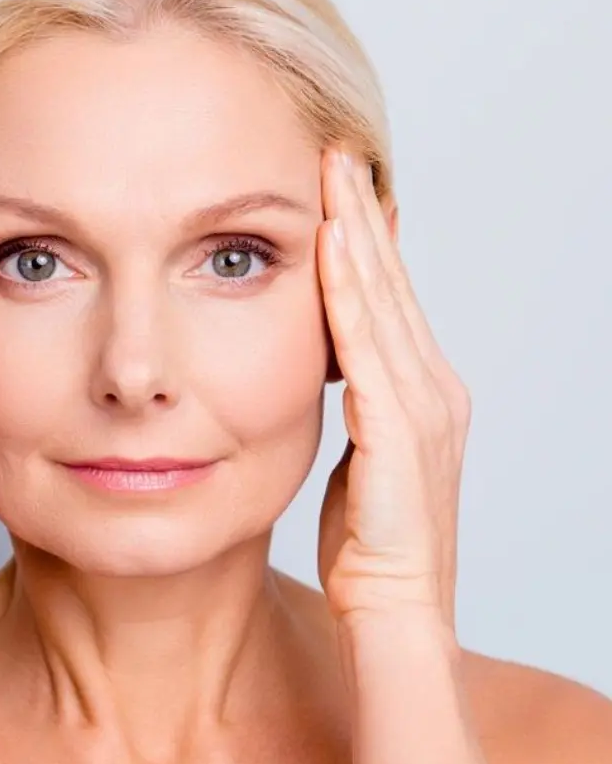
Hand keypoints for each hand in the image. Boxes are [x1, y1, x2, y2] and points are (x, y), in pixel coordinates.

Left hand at [315, 148, 470, 631]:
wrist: (397, 611)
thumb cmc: (372, 542)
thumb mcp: (363, 455)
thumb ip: (355, 403)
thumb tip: (331, 366)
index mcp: (420, 392)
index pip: (388, 297)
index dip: (364, 238)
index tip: (337, 187)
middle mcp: (432, 387)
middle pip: (390, 282)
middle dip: (361, 213)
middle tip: (337, 153)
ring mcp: (422, 406)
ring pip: (382, 300)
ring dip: (356, 233)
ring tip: (333, 174)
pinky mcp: (399, 431)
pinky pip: (366, 346)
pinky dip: (347, 293)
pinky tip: (330, 247)